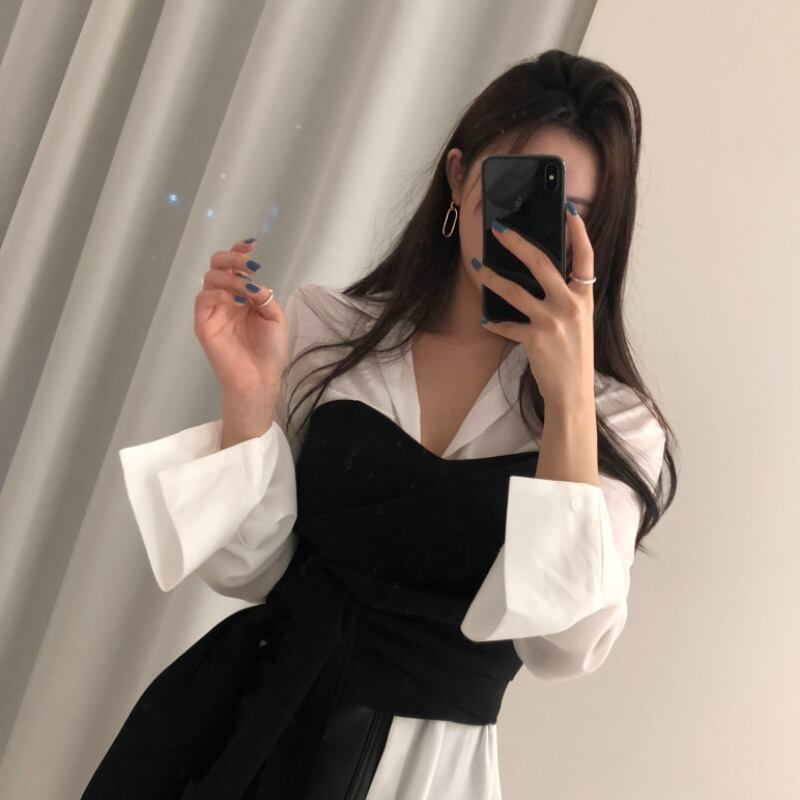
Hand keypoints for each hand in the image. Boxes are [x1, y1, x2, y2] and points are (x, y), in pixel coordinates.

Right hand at [195, 239, 288, 396]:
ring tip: (247, 290)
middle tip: (248, 264)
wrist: (259, 378)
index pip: (235, 267)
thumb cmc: (269, 351)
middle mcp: (226, 299)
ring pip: (210, 279)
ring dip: (230, 278)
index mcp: (242, 296)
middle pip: (217, 266)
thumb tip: (254, 283)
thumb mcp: (275, 319)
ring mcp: (213, 311)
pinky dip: (218, 294)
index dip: (239, 251)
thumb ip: (265, 297)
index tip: (252, 243)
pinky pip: (203, 299)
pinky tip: (235, 301)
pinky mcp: (203, 324)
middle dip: (231, 258)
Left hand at [474, 207, 595, 407]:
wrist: (572, 391)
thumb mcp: (579, 320)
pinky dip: (494, 322)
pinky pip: (506, 325)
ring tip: (477, 266)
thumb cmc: (573, 354)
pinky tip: (485, 319)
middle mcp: (570, 305)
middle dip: (517, 242)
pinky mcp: (535, 339)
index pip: (585, 256)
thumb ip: (566, 296)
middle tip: (498, 228)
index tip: (568, 210)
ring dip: (492, 277)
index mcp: (584, 297)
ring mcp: (552, 322)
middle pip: (541, 263)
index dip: (578, 232)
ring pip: (514, 291)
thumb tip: (543, 273)